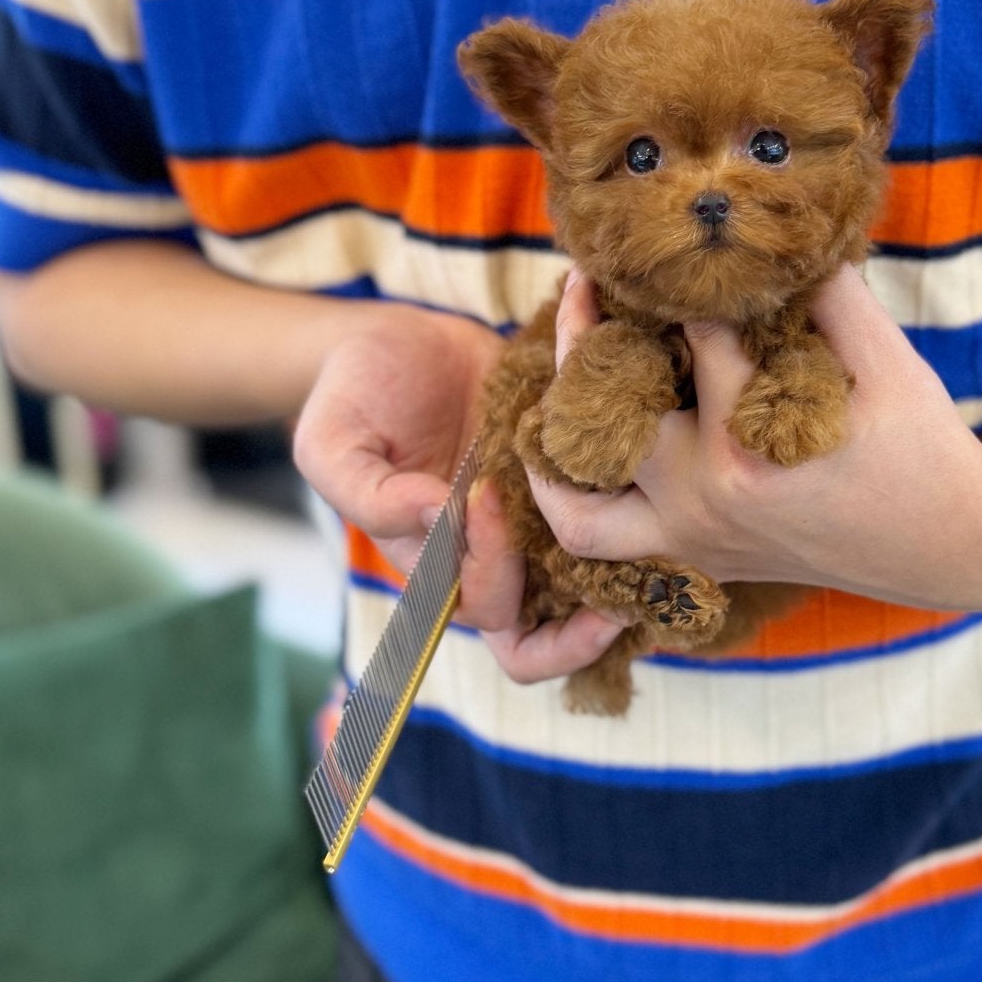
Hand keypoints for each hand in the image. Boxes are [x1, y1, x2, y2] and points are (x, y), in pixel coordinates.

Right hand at [294, 297, 629, 685]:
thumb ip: (369, 494)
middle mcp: (484, 562)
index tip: (487, 492)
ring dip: (614, 592)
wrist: (399, 340)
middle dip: (575, 624)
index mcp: (429, 567)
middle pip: (535, 641)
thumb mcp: (332, 442)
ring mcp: (529, 531)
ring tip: (650, 559)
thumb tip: (436, 518)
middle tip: (609, 571)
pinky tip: (646, 494)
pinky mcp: (562, 490)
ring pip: (580, 604)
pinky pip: (602, 535)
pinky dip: (627, 533)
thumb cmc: (354, 394)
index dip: (489, 565)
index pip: (475, 607)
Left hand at [529, 266, 981, 614]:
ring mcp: (694, 540)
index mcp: (749, 447)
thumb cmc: (923, 448)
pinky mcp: (697, 562)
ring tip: (550, 389)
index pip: (692, 340)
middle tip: (585, 283)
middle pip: (609, 410)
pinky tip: (570, 456)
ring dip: (553, 451)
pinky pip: (602, 549)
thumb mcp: (889, 362)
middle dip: (588, 337)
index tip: (662, 243)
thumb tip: (782, 232)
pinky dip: (572, 507)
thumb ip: (832, 293)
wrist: (952, 547)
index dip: (678, 283)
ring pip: (578, 508)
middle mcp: (706, 500)